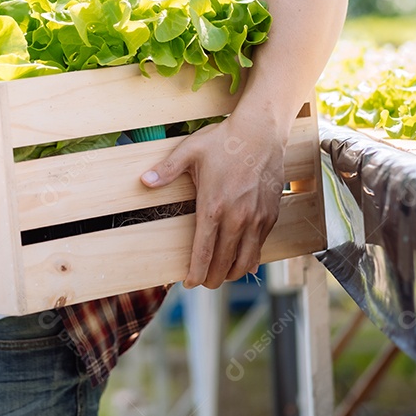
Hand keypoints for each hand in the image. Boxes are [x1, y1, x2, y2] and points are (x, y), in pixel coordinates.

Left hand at [141, 111, 286, 288]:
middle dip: (211, 279)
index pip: (203, 254)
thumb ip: (166, 170)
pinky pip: (260, 247)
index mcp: (212, 207)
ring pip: (245, 262)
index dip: (195, 274)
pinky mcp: (271, 216)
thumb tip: (144, 182)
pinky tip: (243, 260)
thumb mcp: (189, 151)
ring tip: (222, 274)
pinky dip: (250, 259)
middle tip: (204, 282)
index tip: (189, 283)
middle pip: (223, 264)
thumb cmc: (224, 140)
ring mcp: (256, 219)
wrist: (261, 131)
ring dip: (232, 273)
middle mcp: (236, 219)